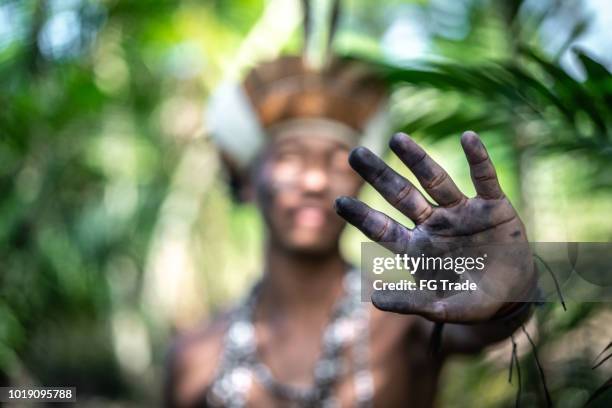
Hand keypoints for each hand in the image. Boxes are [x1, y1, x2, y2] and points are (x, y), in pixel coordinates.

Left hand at [335, 131, 535, 322]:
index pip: (382, 228)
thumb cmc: (471, 301)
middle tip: (355, 154)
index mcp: (417, 247)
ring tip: (397, 139)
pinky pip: (485, 179)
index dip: (361, 216)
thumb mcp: (442, 306)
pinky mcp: (493, 206)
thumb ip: (411, 302)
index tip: (338, 202)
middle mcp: (434, 224)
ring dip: (418, 159)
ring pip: (436, 181)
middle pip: (401, 195)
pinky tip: (468, 138)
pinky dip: (479, 159)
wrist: (513, 296)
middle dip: (379, 175)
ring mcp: (461, 212)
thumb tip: (374, 300)